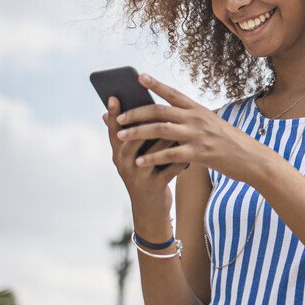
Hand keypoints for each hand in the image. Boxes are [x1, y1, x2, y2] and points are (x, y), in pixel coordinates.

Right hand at [102, 94, 174, 219]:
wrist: (150, 209)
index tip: (114, 95)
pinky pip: (170, 168)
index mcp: (118, 153)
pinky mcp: (155, 187)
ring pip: (153, 152)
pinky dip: (181, 157)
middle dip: (144, 121)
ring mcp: (138, 176)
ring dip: (167, 137)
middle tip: (157, 105)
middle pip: (131, 138)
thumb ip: (133, 135)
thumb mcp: (133, 157)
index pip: (113, 130)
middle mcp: (124, 164)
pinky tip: (191, 149)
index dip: (114, 114)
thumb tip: (131, 109)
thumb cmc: (144, 174)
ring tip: (179, 124)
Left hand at [114, 74, 264, 182]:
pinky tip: (139, 161)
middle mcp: (196, 119)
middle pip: (160, 111)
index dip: (155, 85)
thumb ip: (191, 119)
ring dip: (137, 132)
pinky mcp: (199, 154)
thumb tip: (168, 117)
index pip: (173, 93)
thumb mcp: (212, 124)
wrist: (252, 159)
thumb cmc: (230, 142)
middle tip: (119, 117)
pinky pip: (169, 154)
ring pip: (160, 130)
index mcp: (199, 109)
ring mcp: (198, 135)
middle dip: (136, 112)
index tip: (139, 77)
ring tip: (120, 136)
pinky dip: (152, 157)